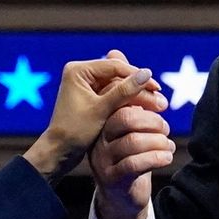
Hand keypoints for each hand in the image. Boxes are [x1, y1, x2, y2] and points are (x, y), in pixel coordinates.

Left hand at [21, 52, 160, 180]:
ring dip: (135, 94)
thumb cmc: (75, 131)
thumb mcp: (102, 110)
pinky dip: (126, 100)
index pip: (115, 67)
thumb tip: (147, 73)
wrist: (58, 152)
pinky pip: (111, 93)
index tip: (157, 88)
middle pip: (117, 74)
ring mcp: (84, 84)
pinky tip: (143, 107)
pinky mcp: (88, 95)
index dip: (138, 76)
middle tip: (160, 98)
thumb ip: (124, 91)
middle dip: (139, 86)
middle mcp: (80, 73)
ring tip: (156, 104)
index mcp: (78, 70)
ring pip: (117, 84)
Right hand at [87, 49, 175, 218]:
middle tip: (166, 126)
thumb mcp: (125, 121)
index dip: (142, 95)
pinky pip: (135, 164)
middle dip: (152, 118)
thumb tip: (114, 51)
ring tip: (169, 143)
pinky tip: (167, 156)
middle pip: (124, 118)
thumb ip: (123, 90)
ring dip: (158, 140)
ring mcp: (102, 159)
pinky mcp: (112, 179)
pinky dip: (156, 157)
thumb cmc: (126, 152)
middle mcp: (97, 138)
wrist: (120, 197)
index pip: (118, 99)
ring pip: (132, 141)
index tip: (162, 99)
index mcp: (100, 119)